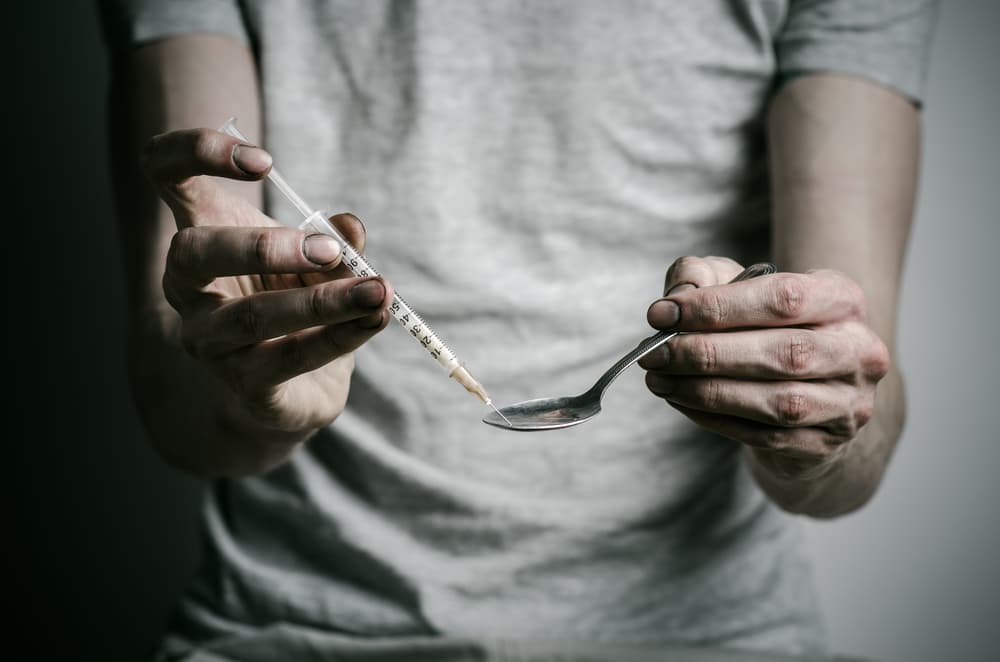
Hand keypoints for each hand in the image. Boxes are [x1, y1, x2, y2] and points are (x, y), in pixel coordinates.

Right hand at [143, 128, 392, 438]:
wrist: (295, 387)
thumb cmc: (296, 301)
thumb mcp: (318, 260)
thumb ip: (334, 238)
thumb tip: (350, 227)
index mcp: (199, 231)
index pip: (163, 172)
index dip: (196, 151)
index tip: (265, 161)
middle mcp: (188, 286)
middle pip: (193, 251)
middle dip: (263, 245)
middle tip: (329, 250)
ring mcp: (208, 338)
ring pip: (250, 315)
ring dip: (321, 301)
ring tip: (376, 289)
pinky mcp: (243, 382)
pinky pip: (289, 357)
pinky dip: (340, 335)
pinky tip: (375, 319)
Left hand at [639, 256, 888, 479]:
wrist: (811, 391)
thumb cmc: (768, 329)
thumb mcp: (739, 288)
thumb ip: (705, 277)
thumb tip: (677, 295)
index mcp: (842, 299)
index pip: (783, 298)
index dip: (717, 307)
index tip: (662, 313)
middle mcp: (858, 351)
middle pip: (785, 354)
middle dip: (708, 354)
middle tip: (655, 353)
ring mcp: (847, 403)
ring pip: (778, 402)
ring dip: (707, 391)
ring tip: (660, 379)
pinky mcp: (825, 443)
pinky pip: (765, 435)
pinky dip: (715, 418)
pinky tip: (681, 401)